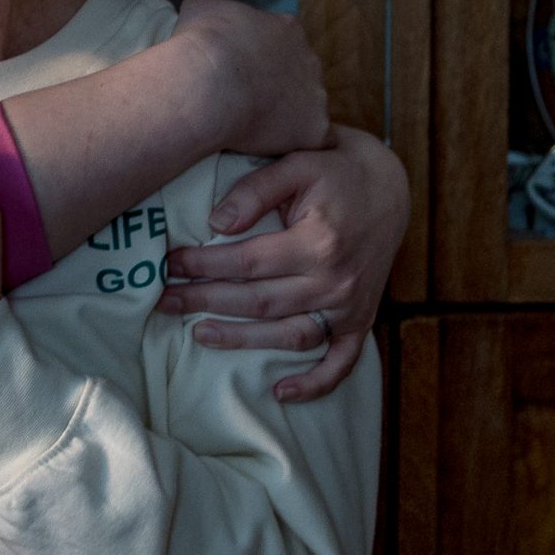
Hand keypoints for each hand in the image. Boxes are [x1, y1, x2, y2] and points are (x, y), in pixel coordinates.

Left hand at [159, 124, 406, 400]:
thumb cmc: (335, 170)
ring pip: (289, 335)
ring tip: (198, 334)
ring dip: (242, 340)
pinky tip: (280, 391)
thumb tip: (216, 224)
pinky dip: (314, 383)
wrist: (389, 185)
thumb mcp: (297, 162)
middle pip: (259, 302)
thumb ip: (256, 190)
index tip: (169, 264)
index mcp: (319, 241)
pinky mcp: (361, 320)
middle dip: (206, 301)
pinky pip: (341, 362)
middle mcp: (336, 280)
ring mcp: (350, 306)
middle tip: (164, 301)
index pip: (247, 263)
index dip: (203, 266)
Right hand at [171, 0, 328, 155]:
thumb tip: (204, 6)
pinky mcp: (315, 129)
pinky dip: (297, 145)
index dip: (262, 58)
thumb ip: (209, 5)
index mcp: (286, 29)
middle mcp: (309, 59)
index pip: (282, 42)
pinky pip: (313, 141)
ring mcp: (316, 96)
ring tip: (257, 129)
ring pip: (308, 108)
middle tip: (248, 101)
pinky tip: (277, 150)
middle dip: (279, 86)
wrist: (207, 85)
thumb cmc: (202, 44)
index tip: (243, 71)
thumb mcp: (199, 7)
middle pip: (299, 75)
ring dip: (288, 117)